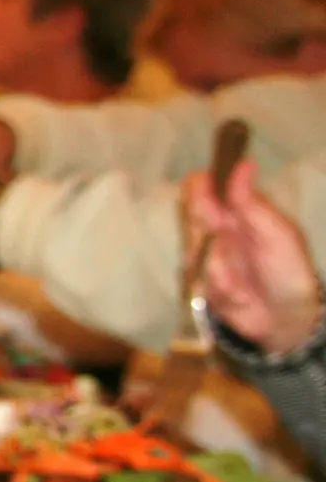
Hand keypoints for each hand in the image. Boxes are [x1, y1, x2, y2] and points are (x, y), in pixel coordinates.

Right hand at [186, 160, 322, 353]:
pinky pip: (198, 279)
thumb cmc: (288, 270)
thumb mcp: (278, 234)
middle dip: (211, 237)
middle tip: (231, 250)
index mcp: (236, 210)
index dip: (199, 189)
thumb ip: (252, 203)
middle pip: (191, 217)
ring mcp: (204, 255)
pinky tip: (239, 295)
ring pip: (193, 252)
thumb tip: (242, 164)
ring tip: (242, 283)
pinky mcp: (198, 281)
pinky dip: (221, 288)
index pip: (202, 186)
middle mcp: (215, 229)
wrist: (286, 318)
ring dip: (220, 269)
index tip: (212, 207)